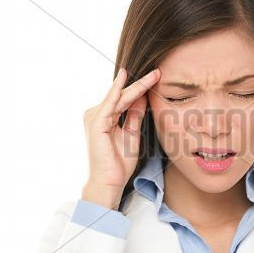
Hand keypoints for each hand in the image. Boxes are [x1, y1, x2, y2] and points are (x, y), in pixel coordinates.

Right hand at [81, 67, 160, 208]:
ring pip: (120, 97)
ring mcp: (95, 117)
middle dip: (141, 83)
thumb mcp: (132, 133)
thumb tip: (143, 97)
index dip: (141, 88)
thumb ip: (135, 115)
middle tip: (158, 71)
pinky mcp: (97, 122)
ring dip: (137, 85)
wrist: (110, 181)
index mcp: (105, 117)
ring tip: (153, 75)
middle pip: (123, 95)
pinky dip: (118, 90)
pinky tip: (125, 77)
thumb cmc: (119, 162)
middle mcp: (98, 114)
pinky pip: (111, 103)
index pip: (125, 98)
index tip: (156, 78)